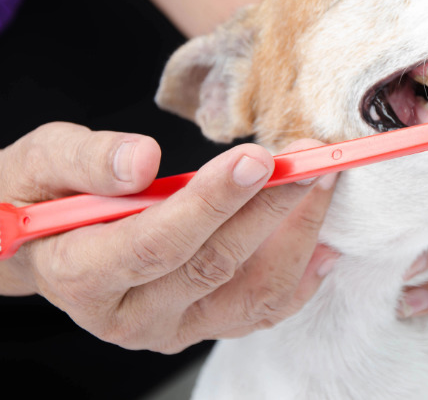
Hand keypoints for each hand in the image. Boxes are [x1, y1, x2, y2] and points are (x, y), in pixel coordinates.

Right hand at [0, 123, 338, 352]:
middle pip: (214, 265)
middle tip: (310, 158)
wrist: (47, 242)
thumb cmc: (45, 196)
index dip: (211, 203)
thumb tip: (142, 162)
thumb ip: (84, 160)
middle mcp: (131, 316)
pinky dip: (302, 277)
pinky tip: (326, 241)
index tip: (258, 159)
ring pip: (251, 293)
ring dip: (297, 237)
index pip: (156, 244)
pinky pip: (263, 310)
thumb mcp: (42, 162)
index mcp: (83, 275)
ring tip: (324, 183)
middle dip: (270, 207)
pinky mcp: (205, 325)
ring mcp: (174, 327)